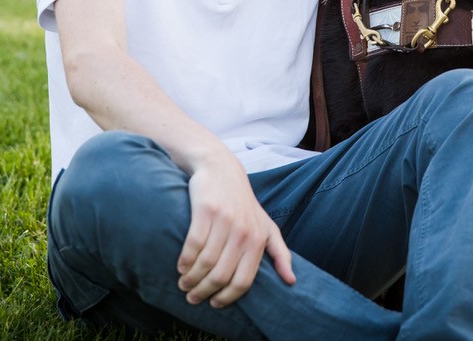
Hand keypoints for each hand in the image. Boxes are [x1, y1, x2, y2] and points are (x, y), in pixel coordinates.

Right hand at [177, 152, 294, 307]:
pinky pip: (192, 245)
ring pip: (205, 263)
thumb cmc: (244, 204)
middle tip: (192, 297)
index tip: (214, 304)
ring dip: (191, 279)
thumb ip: (280, 253)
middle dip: (204, 292)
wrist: (221, 169)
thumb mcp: (267, 226)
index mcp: (258, 240)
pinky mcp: (206, 211)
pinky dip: (184, 261)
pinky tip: (180, 266)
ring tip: (184, 284)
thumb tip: (292, 281)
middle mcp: (243, 231)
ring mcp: (224, 221)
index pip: (243, 281)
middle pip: (221, 275)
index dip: (227, 297)